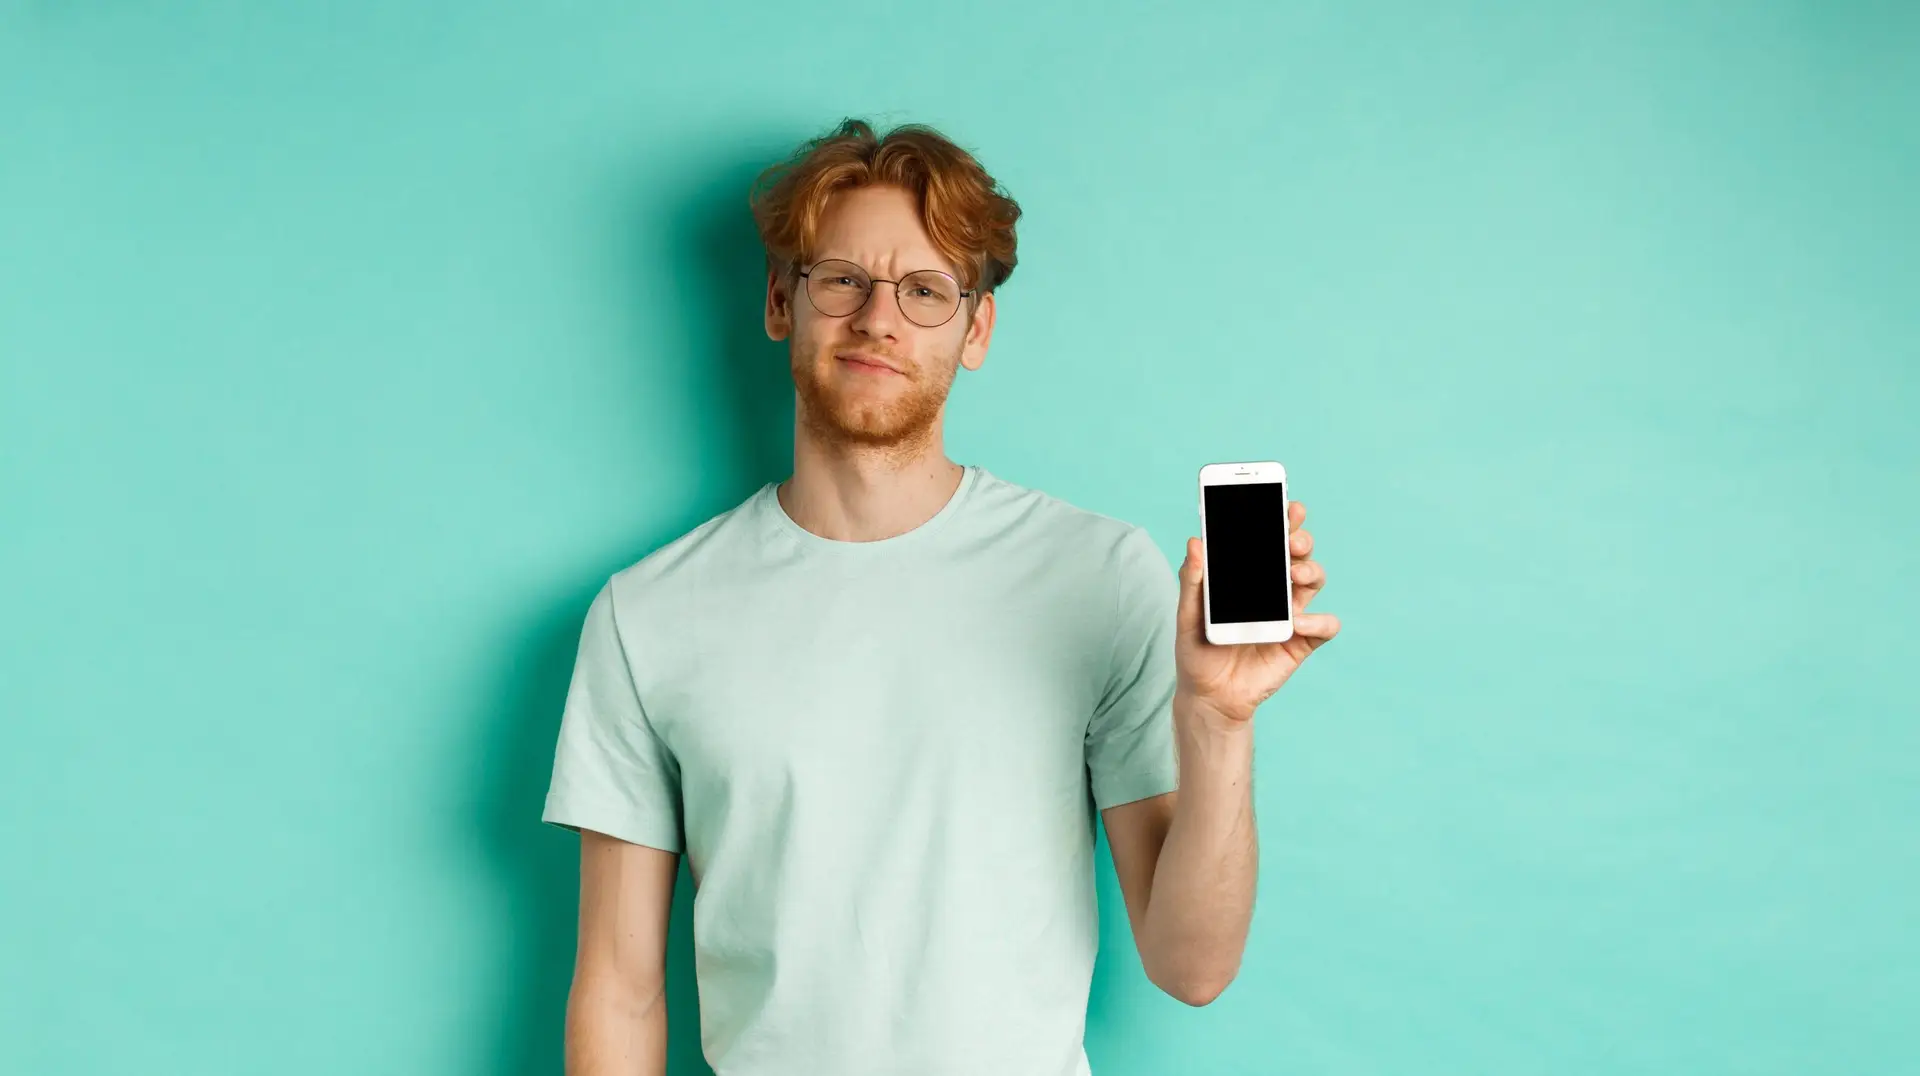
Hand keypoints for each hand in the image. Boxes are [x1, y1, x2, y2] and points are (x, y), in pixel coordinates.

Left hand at [1175, 500, 1340, 726]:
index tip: (1287, 504)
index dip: (1282, 520)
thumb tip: (1196, 542)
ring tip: (1293, 573)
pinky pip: (1325, 626)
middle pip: (1298, 554)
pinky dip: (1319, 621)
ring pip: (1314, 580)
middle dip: (1300, 539)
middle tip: (1291, 540)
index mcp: (1249, 576)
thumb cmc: (1198, 652)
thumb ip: (1193, 581)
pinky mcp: (1301, 643)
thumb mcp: (1189, 615)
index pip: (1269, 541)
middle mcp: (1274, 590)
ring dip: (1310, 570)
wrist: (1209, 696)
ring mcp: (1291, 615)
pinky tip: (1297, 623)